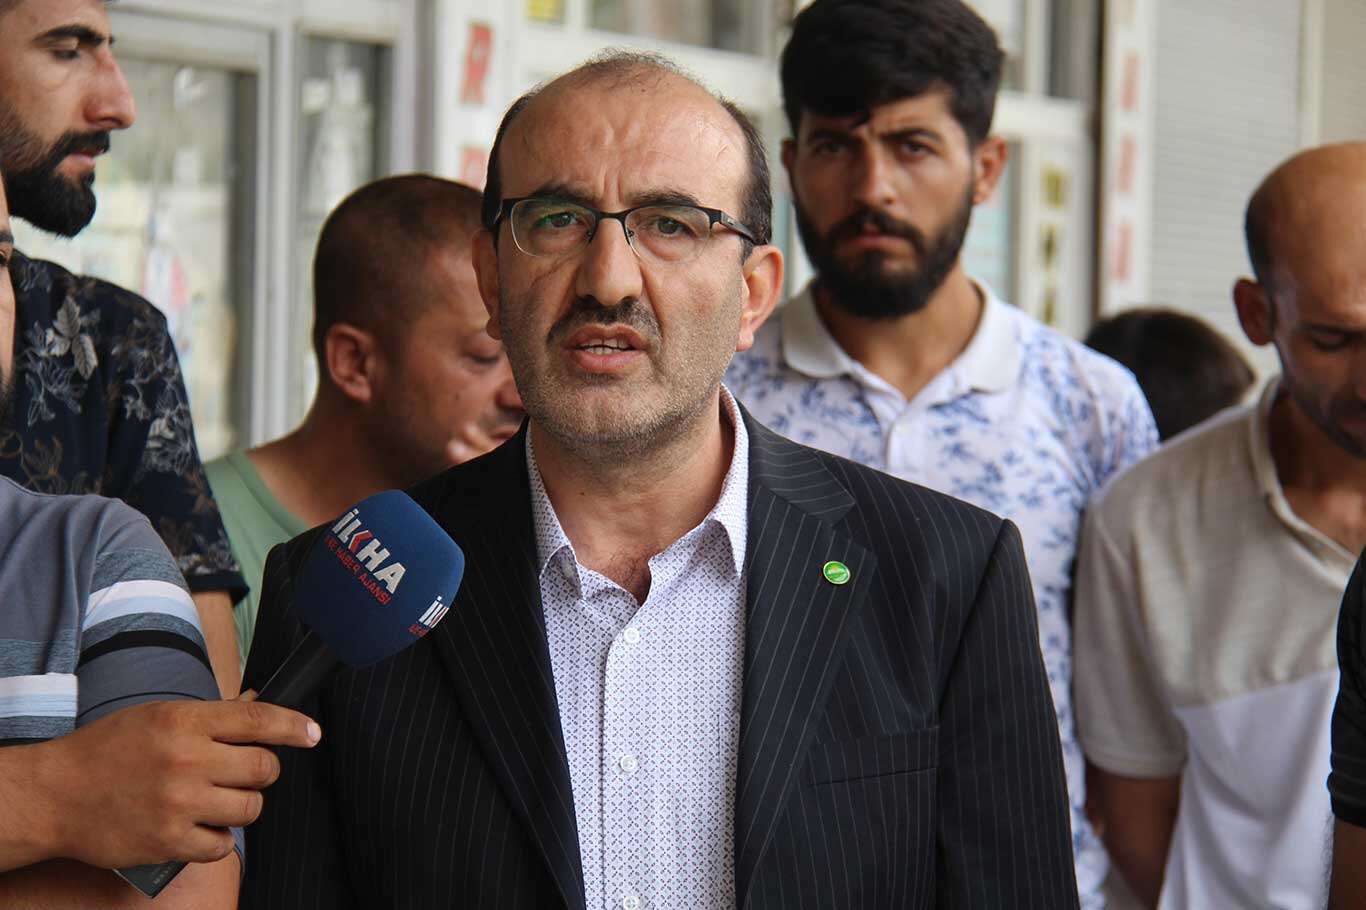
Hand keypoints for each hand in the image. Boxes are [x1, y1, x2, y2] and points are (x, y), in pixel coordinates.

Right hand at [38, 698, 320, 868]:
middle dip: (261, 771)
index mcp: (185, 721)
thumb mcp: (159, 716)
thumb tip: (261, 707)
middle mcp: (186, 760)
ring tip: (216, 800)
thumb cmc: (109, 750)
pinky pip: (223, 845)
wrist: (56, 794)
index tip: (313, 733)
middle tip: (241, 773)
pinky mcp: (168, 841)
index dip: (293, 726)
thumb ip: (211, 717)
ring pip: (250, 809)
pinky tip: (199, 827)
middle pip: (263, 769)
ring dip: (242, 806)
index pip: (257, 720)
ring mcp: (178, 803)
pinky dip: (218, 839)